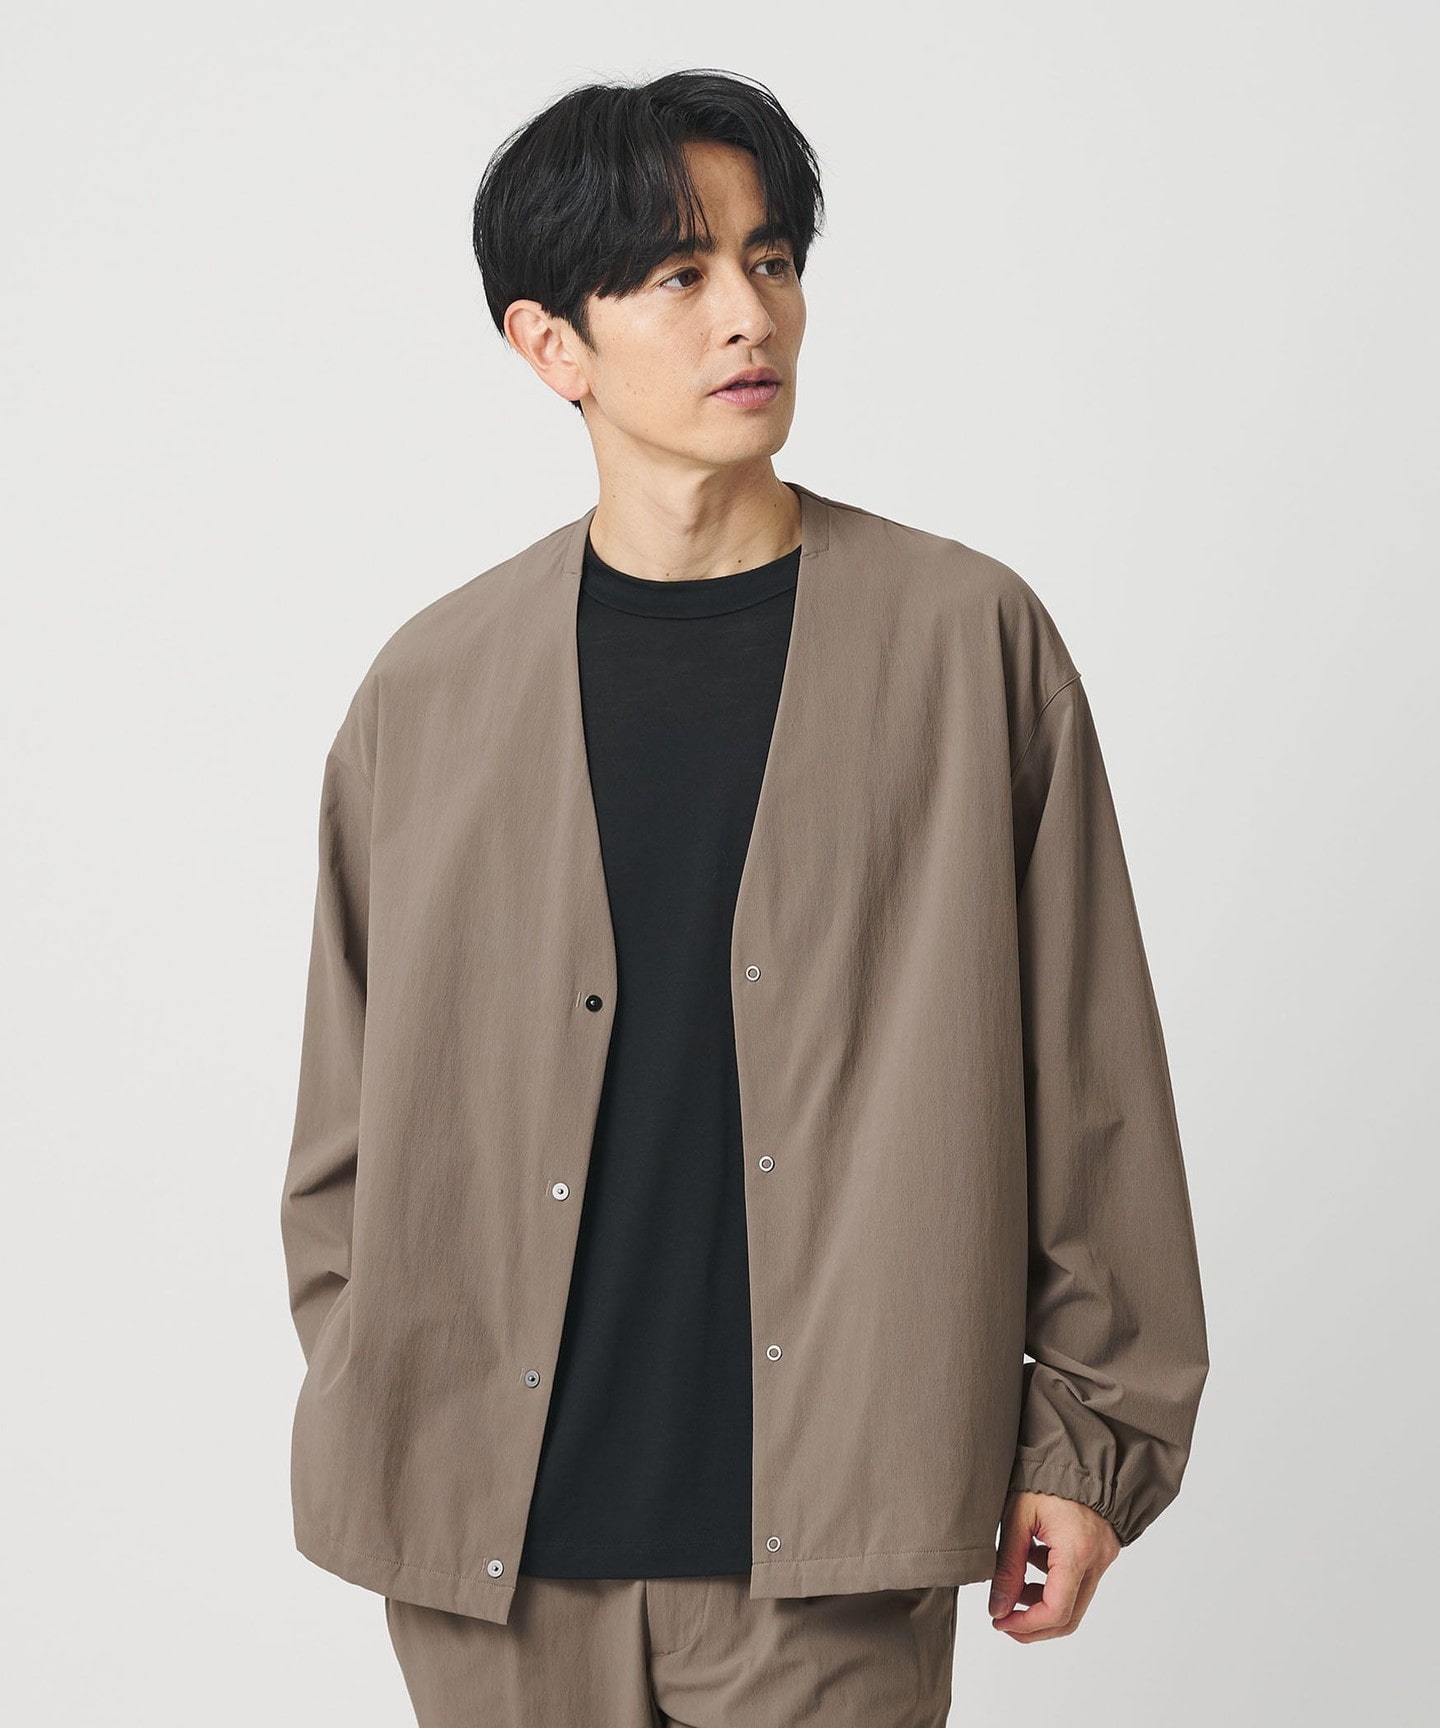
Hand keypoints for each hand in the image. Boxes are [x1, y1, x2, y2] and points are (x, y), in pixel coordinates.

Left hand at [987, 1489, 1121, 1640]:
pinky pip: (1081, 1581)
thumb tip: (998, 1609)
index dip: (1025, 1625)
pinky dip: (1055, 1582)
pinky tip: (1033, 1558)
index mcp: (1077, 1551)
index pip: (1055, 1611)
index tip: (1000, 1621)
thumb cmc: (1044, 1475)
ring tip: (1014, 1580)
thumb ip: (1007, 1567)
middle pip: (1070, 1617)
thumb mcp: (1016, 1518)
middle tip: (1004, 1618)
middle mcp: (1098, 1560)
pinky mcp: (1103, 1550)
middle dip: (1034, 1624)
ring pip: (1076, 1601)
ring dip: (1043, 1602)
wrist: (1076, 1449)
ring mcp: (1105, 1556)